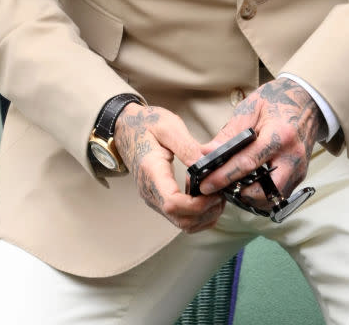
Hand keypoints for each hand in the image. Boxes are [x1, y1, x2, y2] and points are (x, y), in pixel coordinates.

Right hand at [113, 103, 225, 233]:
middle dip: (206, 212)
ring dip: (204, 216)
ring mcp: (154, 198)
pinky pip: (179, 217)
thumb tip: (206, 163)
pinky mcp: (159, 199)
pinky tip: (206, 197)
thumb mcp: (168, 126)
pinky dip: (197, 215)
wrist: (126, 128)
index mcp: (152, 172)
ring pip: (181, 223)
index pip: (172, 203)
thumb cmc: (145, 124)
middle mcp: (151, 191)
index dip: (196, 204)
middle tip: (221, 193)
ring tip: (217, 196)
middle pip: (180, 220)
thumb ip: (187, 146)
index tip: (213, 192)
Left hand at [196, 78, 325, 210]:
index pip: (247, 163)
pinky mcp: (300, 176)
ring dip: (250, 197)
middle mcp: (292, 156)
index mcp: (280, 135)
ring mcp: (299, 169)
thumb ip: (230, 132)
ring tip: (233, 185)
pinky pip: (279, 195)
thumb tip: (208, 152)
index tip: (206, 184)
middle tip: (220, 188)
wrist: (307, 101)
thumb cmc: (278, 100)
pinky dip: (262, 194)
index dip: (224, 176)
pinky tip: (249, 183)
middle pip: (264, 191)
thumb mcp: (252, 107)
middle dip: (239, 194)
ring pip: (272, 199)